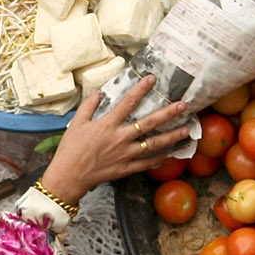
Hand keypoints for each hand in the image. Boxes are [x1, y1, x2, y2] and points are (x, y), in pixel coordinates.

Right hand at [38, 76, 192, 204]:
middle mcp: (120, 138)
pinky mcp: (126, 168)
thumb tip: (99, 92)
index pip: (128, 102)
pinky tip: (169, 154)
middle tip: (183, 106)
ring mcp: (125, 154)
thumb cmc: (70, 149)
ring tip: (186, 131)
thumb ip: (88, 106)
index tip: (152, 79)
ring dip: (171, 137)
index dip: (141, 89)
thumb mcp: (76, 123)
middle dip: (167, 113)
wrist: (69, 176)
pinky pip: (146, 163)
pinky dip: (158, 159)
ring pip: (153, 144)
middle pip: (149, 123)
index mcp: (108, 124)